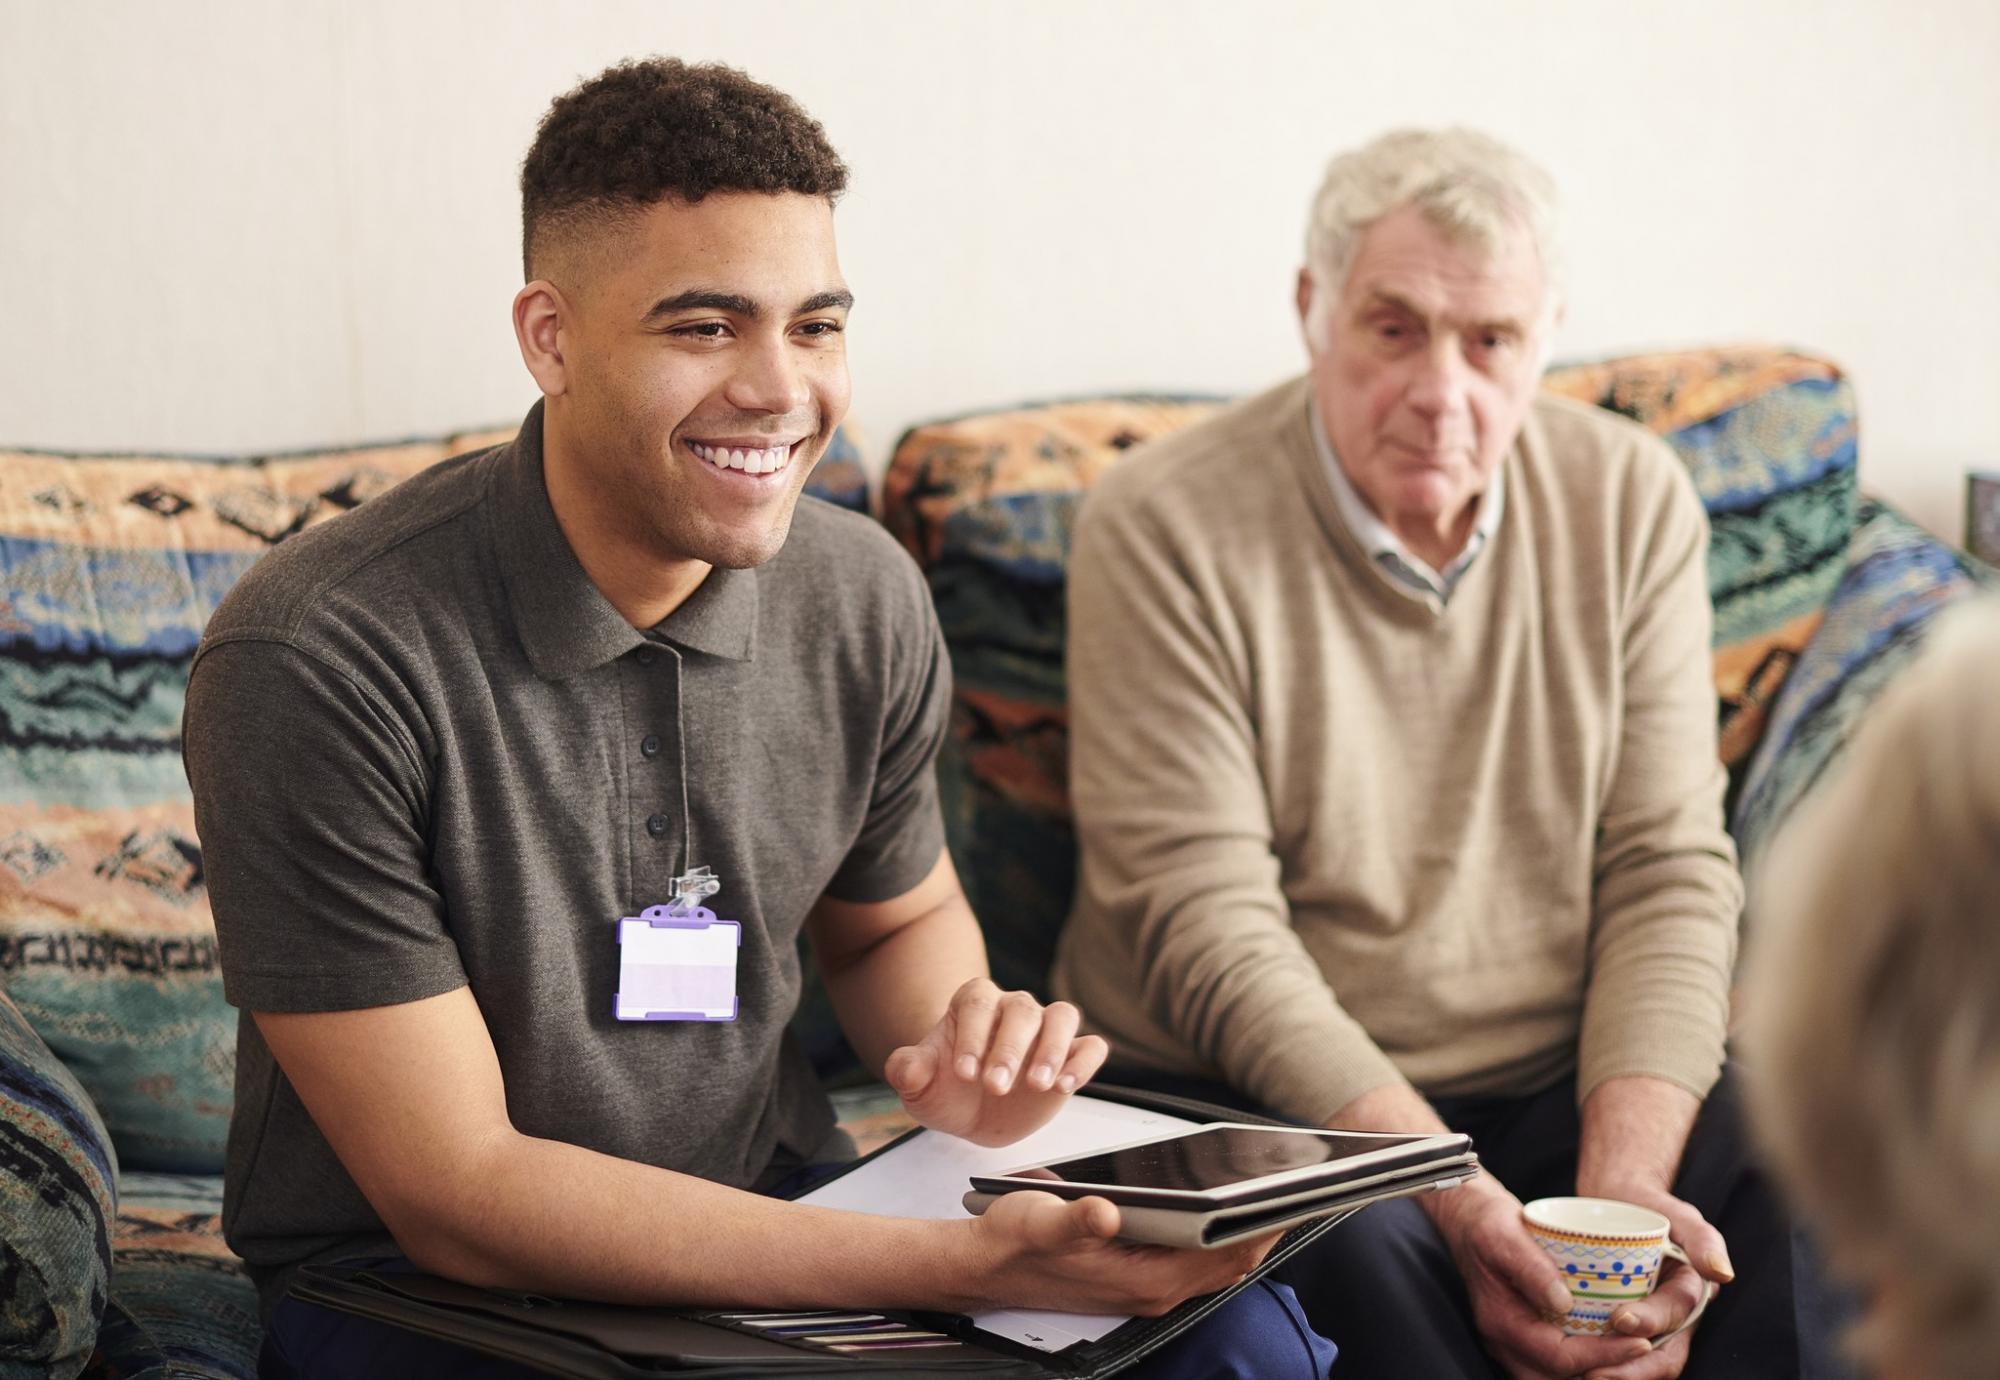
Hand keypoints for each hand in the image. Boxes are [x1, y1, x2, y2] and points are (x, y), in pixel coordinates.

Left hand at [884, 979, 1107, 1146]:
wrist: (971, 1115)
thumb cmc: (945, 1090)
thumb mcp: (918, 1086)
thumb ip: (908, 1071)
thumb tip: (908, 1067)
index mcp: (974, 1003)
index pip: (977, 1004)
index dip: (972, 1035)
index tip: (964, 1074)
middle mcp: (1013, 1008)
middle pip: (1021, 1010)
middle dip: (1009, 1049)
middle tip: (995, 1087)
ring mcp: (1045, 1029)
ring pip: (1062, 1016)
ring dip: (1053, 1048)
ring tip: (1038, 1084)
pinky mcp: (1071, 1056)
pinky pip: (1090, 1046)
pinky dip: (1083, 1062)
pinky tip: (1066, 1086)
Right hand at [958, 1189, 1276, 1315]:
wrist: (982, 1267)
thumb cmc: (1013, 1242)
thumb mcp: (1041, 1221)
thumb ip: (1076, 1219)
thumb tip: (1105, 1214)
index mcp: (1143, 1278)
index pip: (1224, 1254)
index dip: (1263, 1226)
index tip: (1296, 1198)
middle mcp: (1154, 1290)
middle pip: (1231, 1262)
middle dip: (1267, 1228)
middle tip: (1301, 1190)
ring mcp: (1147, 1288)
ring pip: (1217, 1265)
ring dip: (1246, 1234)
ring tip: (1274, 1196)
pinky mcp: (1138, 1279)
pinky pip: (1196, 1263)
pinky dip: (1219, 1238)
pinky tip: (1223, 1210)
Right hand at [1430, 1178, 1654, 1378]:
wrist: (1467, 1219)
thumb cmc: (1486, 1223)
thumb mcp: (1506, 1236)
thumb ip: (1532, 1268)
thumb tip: (1564, 1303)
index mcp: (1500, 1321)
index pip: (1558, 1358)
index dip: (1603, 1354)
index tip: (1641, 1342)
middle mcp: (1503, 1342)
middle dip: (1602, 1372)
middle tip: (1640, 1352)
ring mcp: (1511, 1343)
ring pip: (1555, 1378)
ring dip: (1593, 1371)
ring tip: (1629, 1353)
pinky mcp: (1522, 1337)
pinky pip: (1553, 1366)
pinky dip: (1582, 1363)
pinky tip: (1607, 1346)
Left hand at [1570, 1184, 1730, 1379]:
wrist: (1615, 1202)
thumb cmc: (1647, 1205)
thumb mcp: (1677, 1213)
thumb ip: (1702, 1237)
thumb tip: (1721, 1274)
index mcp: (1690, 1294)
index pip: (1675, 1318)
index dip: (1650, 1322)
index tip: (1619, 1319)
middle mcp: (1674, 1318)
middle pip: (1660, 1356)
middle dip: (1631, 1370)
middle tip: (1594, 1374)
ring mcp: (1648, 1326)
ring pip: (1638, 1364)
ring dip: (1615, 1375)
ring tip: (1582, 1378)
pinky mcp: (1622, 1327)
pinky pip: (1615, 1354)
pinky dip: (1600, 1365)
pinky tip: (1573, 1371)